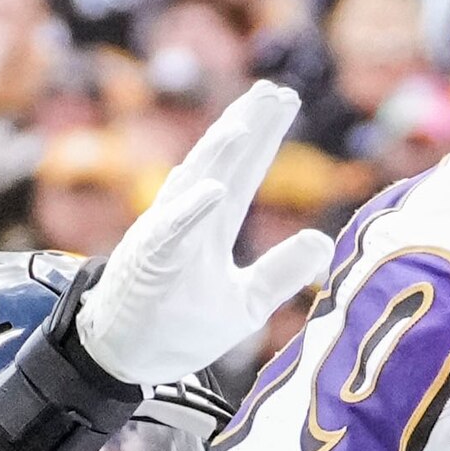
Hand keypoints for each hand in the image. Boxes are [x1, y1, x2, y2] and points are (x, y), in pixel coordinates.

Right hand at [72, 84, 338, 391]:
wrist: (126, 359)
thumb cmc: (181, 329)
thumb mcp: (247, 303)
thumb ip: (282, 272)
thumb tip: (323, 240)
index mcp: (212, 226)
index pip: (243, 172)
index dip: (264, 136)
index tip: (285, 99)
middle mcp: (187, 221)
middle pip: (221, 166)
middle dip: (246, 126)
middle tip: (272, 91)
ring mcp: (165, 238)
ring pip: (191, 186)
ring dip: (217, 156)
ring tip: (244, 124)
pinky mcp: (149, 264)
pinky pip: (169, 233)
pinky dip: (189, 210)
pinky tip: (213, 187)